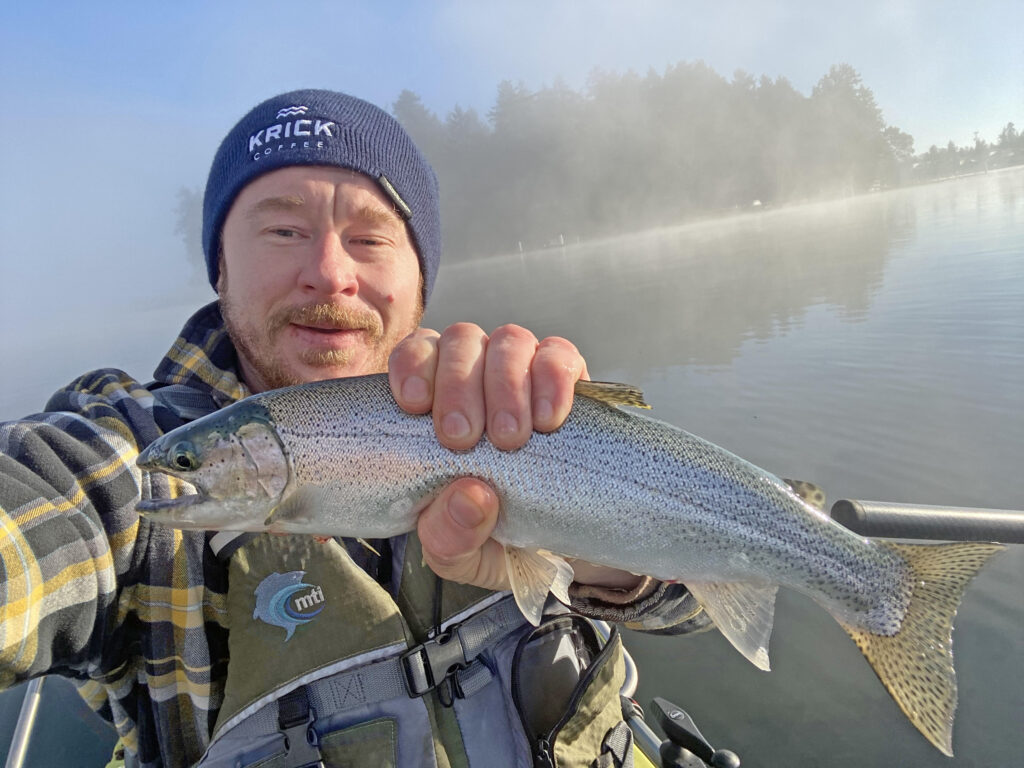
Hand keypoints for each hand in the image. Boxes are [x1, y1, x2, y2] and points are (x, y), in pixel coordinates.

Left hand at [388, 323, 641, 592]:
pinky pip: (560, 354)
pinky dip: (553, 379)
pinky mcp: (569, 378)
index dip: (412, 367)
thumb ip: (450, 535)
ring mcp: (524, 370)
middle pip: (460, 341)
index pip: (414, 354)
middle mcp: (476, 373)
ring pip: (509, 341)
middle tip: (462, 438)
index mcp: (434, 401)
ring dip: (505, 384)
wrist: (562, 549)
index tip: (415, 406)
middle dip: (458, 386)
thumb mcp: (462, 555)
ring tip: (510, 438)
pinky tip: (549, 419)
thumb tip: (471, 495)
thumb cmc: (493, 538)